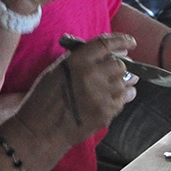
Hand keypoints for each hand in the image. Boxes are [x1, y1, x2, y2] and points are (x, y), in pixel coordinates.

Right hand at [15, 33, 135, 153]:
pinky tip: (104, 102)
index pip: (106, 44)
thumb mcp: (58, 70)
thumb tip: (111, 53)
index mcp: (76, 62)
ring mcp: (100, 95)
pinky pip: (121, 101)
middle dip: (118, 68)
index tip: (130, 42)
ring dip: (118, 85)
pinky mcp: (105, 113)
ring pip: (123, 84)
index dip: (122, 41)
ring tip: (103, 91)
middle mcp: (91, 76)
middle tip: (111, 74)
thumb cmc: (45, 99)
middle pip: (119, 65)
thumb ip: (82, 59)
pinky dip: (117, 100)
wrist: (40, 129)